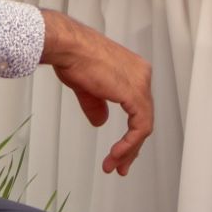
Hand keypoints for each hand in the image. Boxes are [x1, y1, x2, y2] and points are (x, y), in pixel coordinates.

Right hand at [38, 10, 153, 175]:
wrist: (67, 46)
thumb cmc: (73, 57)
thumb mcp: (87, 87)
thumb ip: (97, 104)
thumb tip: (101, 120)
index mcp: (133, 69)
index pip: (139, 107)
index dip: (130, 132)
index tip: (118, 150)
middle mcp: (142, 74)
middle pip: (143, 117)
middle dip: (131, 146)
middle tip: (121, 164)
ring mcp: (141, 83)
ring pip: (144, 125)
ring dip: (129, 150)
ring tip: (115, 164)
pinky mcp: (135, 93)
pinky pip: (140, 127)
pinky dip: (129, 144)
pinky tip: (117, 153)